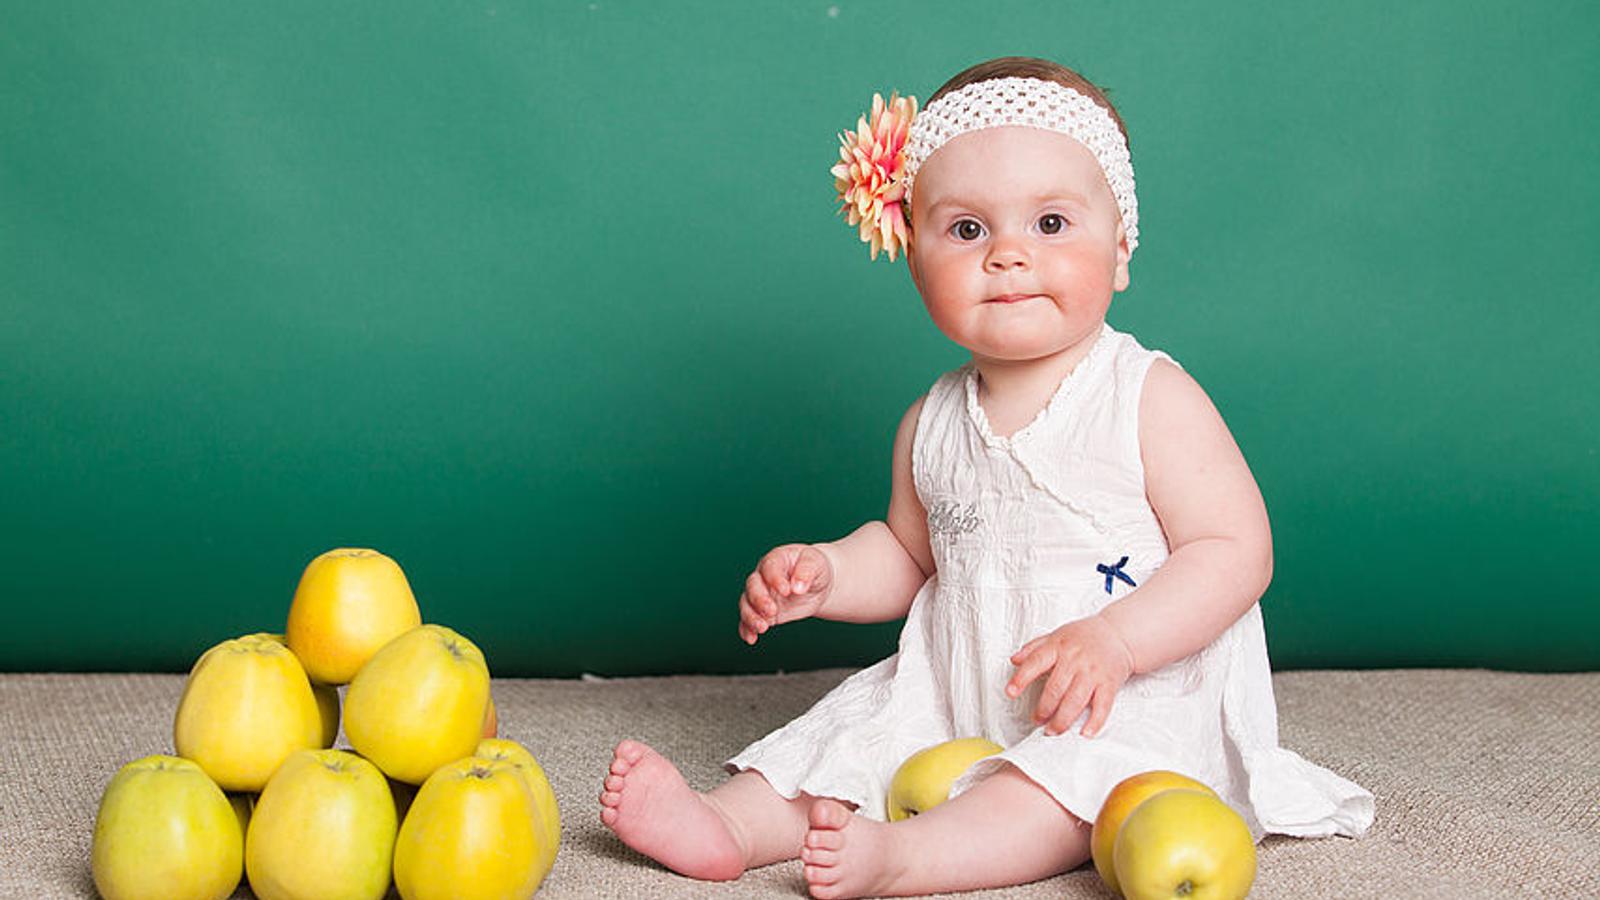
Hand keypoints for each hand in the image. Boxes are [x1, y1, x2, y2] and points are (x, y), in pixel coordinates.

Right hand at [738, 543, 833, 644]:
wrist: (815, 584)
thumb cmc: (814, 567)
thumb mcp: (816, 563)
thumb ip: (807, 571)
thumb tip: (798, 587)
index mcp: (776, 559)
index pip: (770, 567)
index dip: (775, 579)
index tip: (787, 591)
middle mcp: (763, 577)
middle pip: (753, 586)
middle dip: (759, 600)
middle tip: (772, 611)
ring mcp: (761, 595)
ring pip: (747, 603)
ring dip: (751, 616)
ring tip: (763, 628)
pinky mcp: (762, 612)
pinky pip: (748, 620)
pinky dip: (747, 629)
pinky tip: (751, 638)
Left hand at [1005, 614, 1134, 737]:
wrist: (1118, 634)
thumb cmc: (1085, 636)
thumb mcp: (1056, 635)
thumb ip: (1034, 648)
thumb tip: (1014, 660)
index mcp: (1059, 646)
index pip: (1036, 662)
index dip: (1021, 678)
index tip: (1010, 692)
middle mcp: (1075, 659)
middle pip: (1055, 688)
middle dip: (1043, 709)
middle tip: (1037, 720)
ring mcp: (1093, 672)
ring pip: (1075, 700)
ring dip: (1062, 720)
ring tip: (1053, 730)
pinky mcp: (1109, 683)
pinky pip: (1102, 706)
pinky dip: (1094, 722)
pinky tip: (1085, 732)